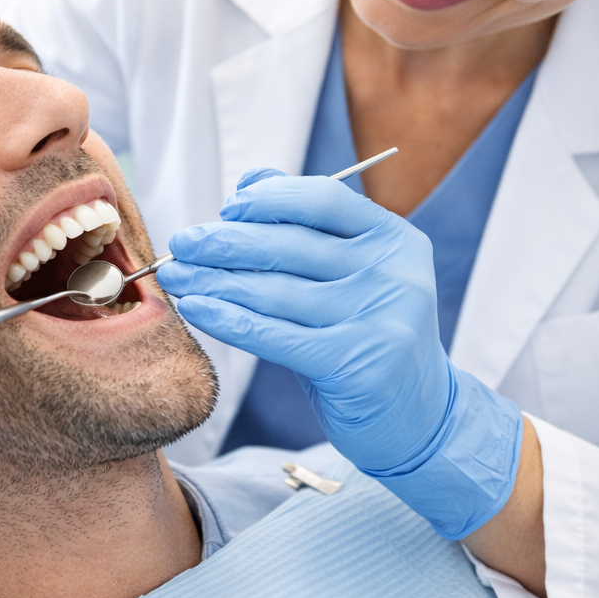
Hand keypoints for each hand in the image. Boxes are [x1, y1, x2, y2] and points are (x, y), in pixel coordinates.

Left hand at [160, 172, 521, 539]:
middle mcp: (392, 274)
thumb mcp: (352, 276)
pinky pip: (273, 335)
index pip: (324, 200)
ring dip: (215, 281)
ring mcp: (377, 320)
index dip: (270, 199)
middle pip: (290, 245)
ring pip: (274, 291)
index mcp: (394, 240)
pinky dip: (227, 319)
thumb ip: (307, 227)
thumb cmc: (368, 336)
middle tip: (183, 243)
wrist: (420, 417)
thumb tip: (251, 180)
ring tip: (178, 276)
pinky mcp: (354, 365)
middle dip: (225, 241)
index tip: (228, 207)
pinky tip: (196, 309)